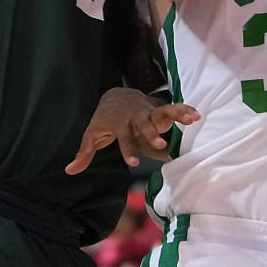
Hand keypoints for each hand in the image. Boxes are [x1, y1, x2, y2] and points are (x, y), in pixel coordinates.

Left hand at [65, 87, 199, 174]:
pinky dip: (185, 110)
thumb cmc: (104, 119)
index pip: (123, 137)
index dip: (128, 150)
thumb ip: (84, 153)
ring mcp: (148, 111)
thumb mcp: (92, 134)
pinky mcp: (158, 109)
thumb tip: (69, 171)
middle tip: (161, 145)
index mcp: (120, 122)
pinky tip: (197, 115)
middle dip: (152, 133)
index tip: (133, 163)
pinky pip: (173, 108)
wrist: (116, 95)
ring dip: (177, 115)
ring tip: (192, 120)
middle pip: (144, 124)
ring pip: (162, 112)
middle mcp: (136, 116)